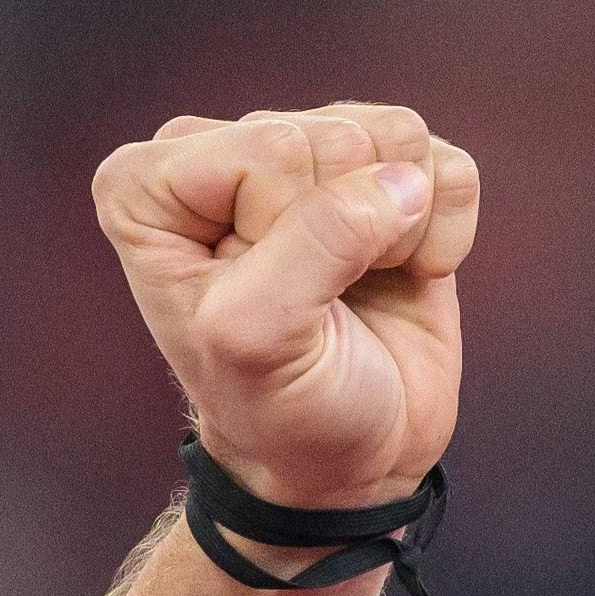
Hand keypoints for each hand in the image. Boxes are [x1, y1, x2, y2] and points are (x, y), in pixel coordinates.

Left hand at [94, 102, 478, 517]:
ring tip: (358, 286)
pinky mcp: (385, 175)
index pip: (268, 150)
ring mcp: (309, 158)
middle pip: (333, 136)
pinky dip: (444, 232)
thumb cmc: (280, 411)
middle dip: (346, 233)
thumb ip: (317, 242)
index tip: (267, 303)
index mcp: (147, 187)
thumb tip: (404, 181)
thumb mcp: (260, 340)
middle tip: (319, 304)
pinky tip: (404, 275)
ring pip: (395, 134)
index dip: (287, 233)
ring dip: (400, 230)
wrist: (349, 461)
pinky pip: (447, 164)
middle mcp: (222, 153)